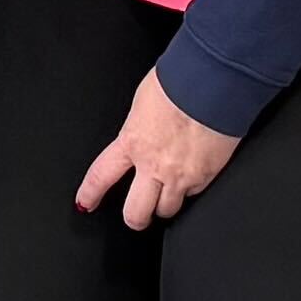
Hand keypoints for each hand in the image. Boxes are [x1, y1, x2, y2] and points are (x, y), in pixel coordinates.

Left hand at [74, 66, 241, 229]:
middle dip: (135, 217)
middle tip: (137, 215)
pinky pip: (195, 194)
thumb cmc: (181, 83)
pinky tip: (193, 174)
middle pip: (135, 212)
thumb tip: (139, 134)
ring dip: (165, 204)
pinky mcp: (206, 176)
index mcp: (132, 142)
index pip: (101, 176)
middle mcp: (154, 165)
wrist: (214, 83)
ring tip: (168, 195)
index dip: (90, 194)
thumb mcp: (144, 103)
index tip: (85, 203)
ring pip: (167, 210)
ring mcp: (180, 175)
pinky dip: (192, 188)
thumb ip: (139, 128)